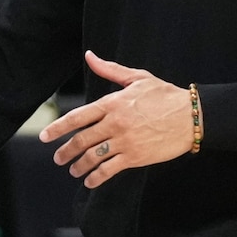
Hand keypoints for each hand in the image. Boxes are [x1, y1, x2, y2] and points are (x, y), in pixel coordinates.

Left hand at [39, 51, 192, 187]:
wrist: (191, 115)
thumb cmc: (165, 95)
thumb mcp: (137, 78)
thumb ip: (110, 69)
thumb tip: (90, 56)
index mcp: (113, 103)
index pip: (78, 117)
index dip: (58, 128)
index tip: (45, 136)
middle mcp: (115, 123)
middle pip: (81, 140)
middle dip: (65, 151)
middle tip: (58, 158)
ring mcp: (124, 141)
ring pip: (92, 157)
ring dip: (78, 165)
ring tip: (73, 169)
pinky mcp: (135, 156)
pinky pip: (108, 169)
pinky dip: (96, 177)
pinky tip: (90, 180)